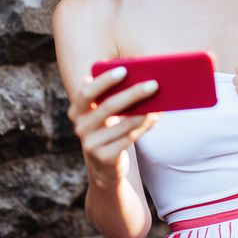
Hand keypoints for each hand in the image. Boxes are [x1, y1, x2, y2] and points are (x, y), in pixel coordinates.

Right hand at [67, 67, 159, 187]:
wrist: (103, 167)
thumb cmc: (107, 130)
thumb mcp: (102, 115)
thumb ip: (111, 97)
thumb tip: (141, 78)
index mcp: (77, 111)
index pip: (86, 92)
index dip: (104, 81)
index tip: (124, 70)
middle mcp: (80, 127)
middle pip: (109, 106)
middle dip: (133, 93)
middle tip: (153, 84)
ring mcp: (91, 144)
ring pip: (123, 124)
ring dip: (144, 112)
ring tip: (160, 102)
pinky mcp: (105, 157)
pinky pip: (129, 138)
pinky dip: (144, 126)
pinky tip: (155, 117)